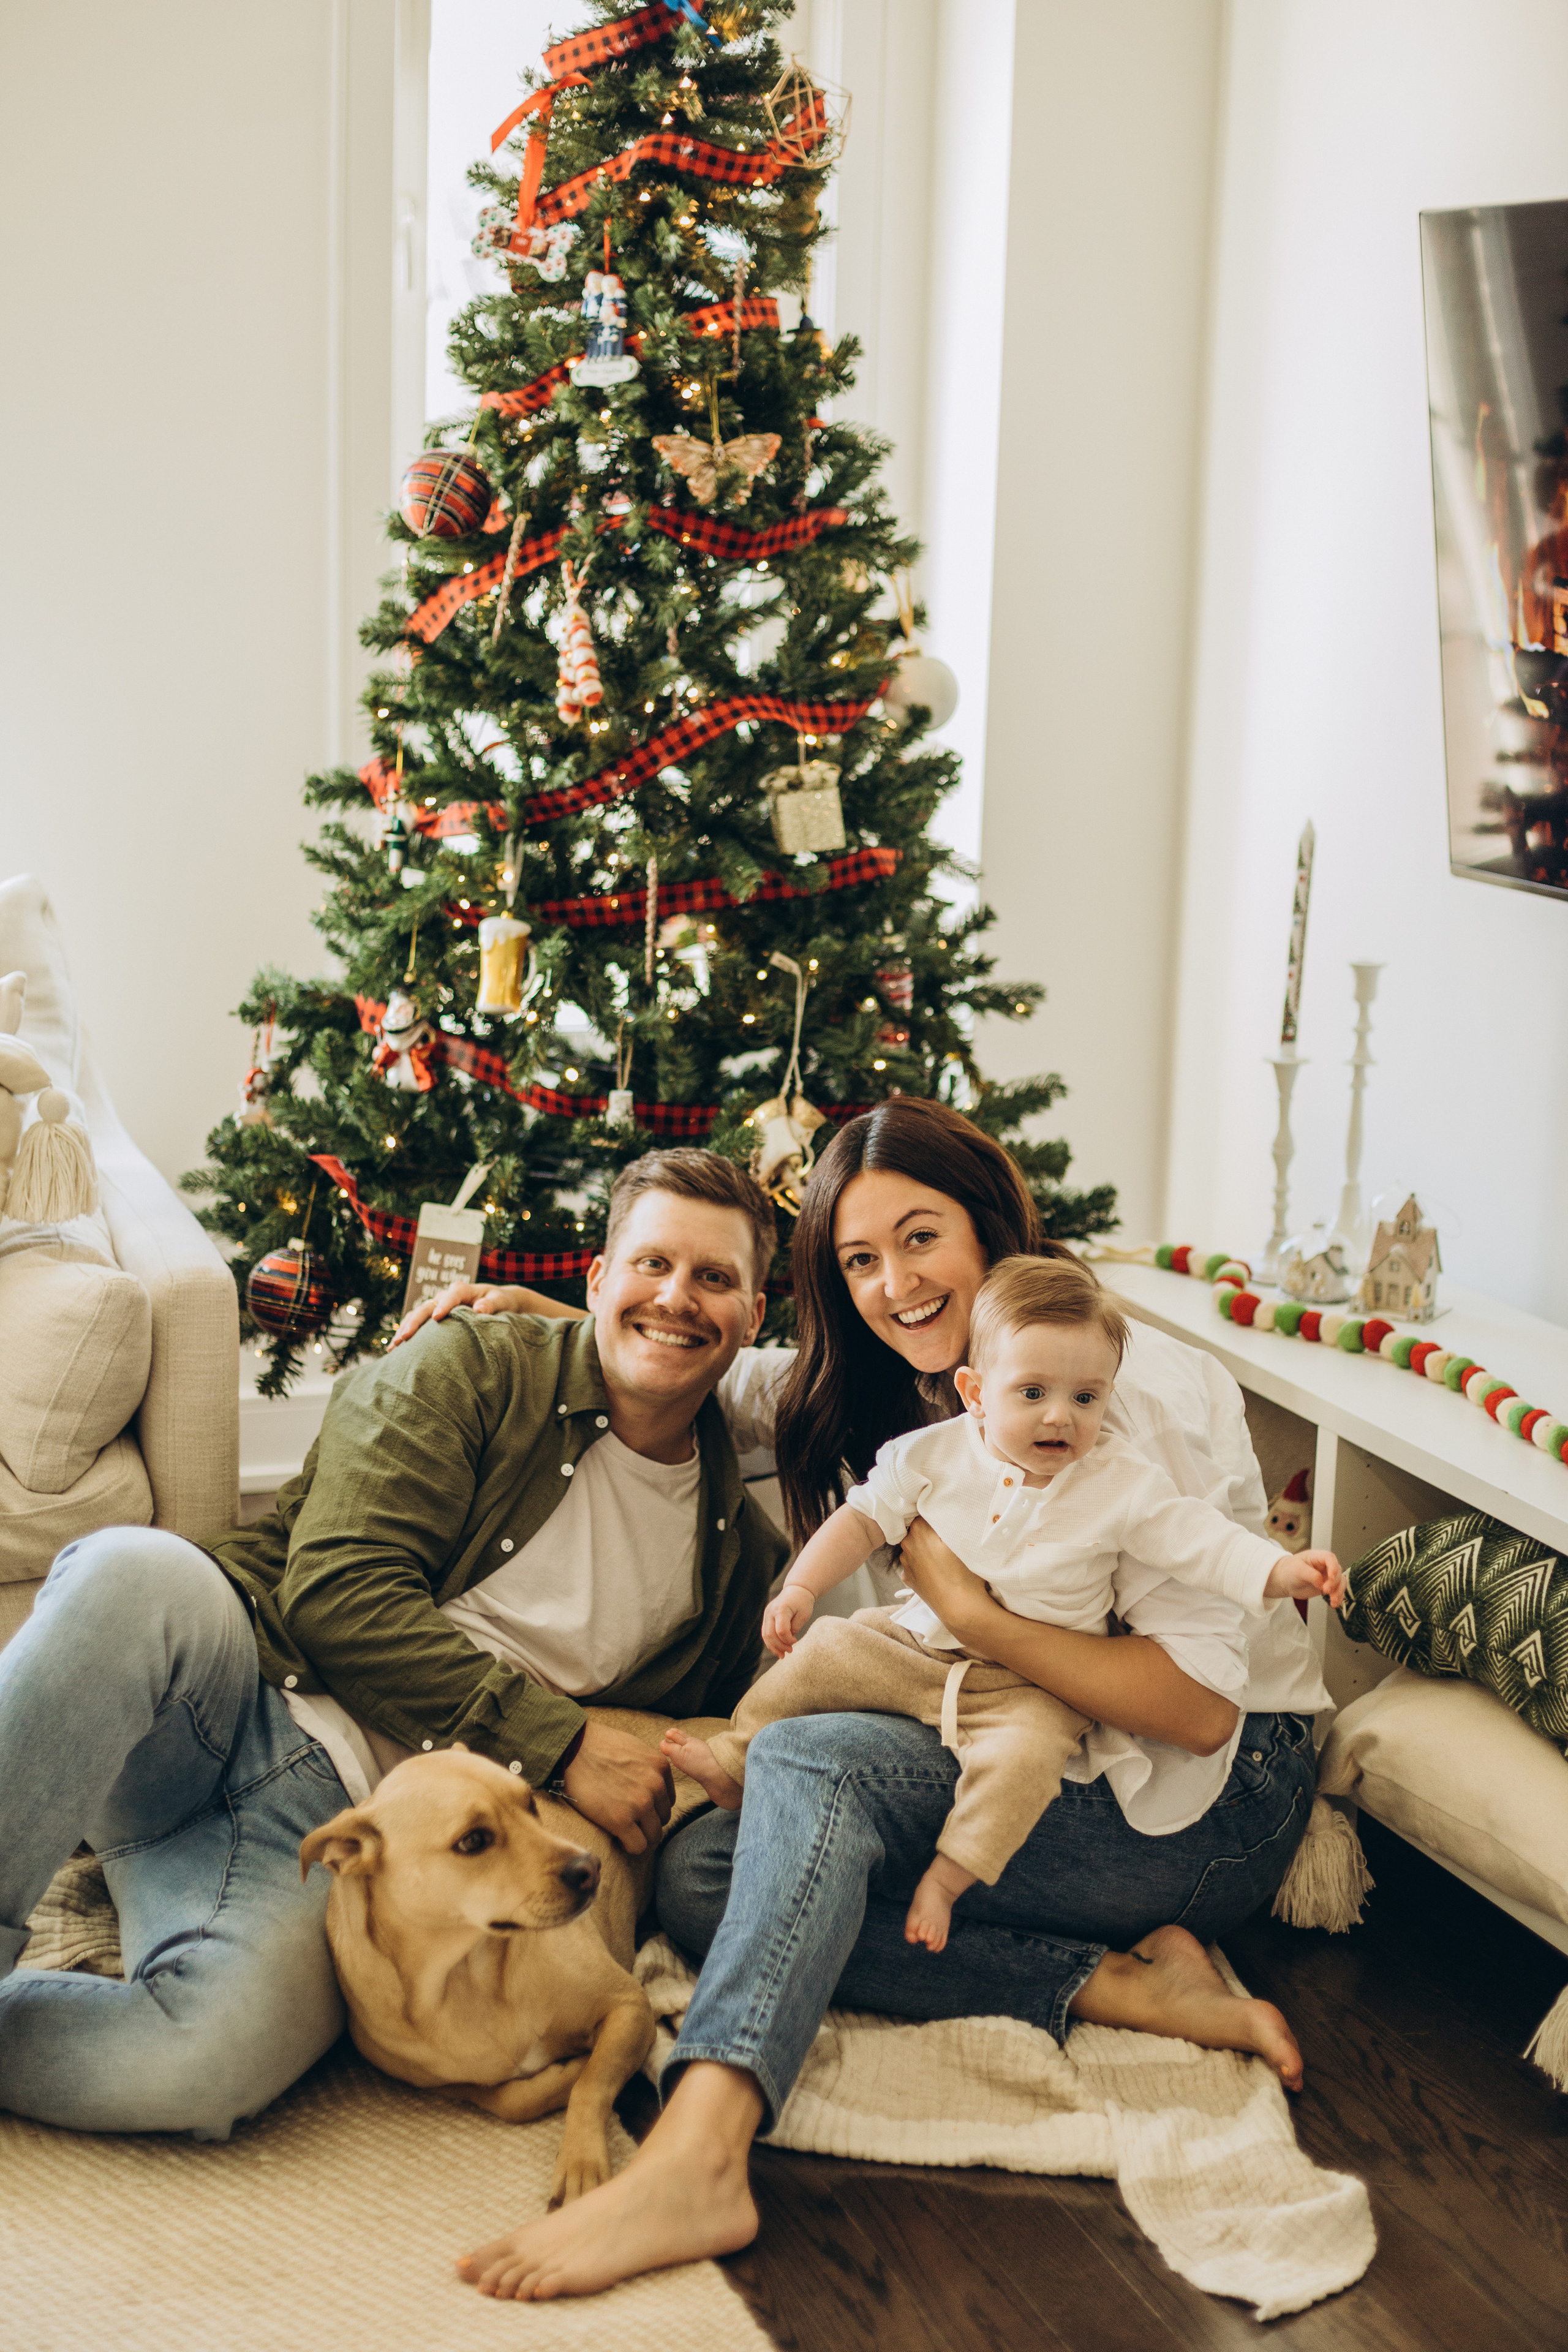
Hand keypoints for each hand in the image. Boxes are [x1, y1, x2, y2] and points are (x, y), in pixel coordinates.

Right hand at [390, 1282, 528, 1347]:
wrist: (497, 1301)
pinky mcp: (434, 1316)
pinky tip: (395, 1349)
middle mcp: (446, 1297)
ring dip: (405, 1329)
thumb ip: (492, 1304)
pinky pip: (417, 1323)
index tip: (437, 1318)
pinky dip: (406, 1333)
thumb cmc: (501, 1301)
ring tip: (394, 1347)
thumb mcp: (501, 1301)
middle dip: (415, 1322)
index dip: (444, 1305)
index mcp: (463, 1290)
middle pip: (427, 1306)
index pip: (452, 1295)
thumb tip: (480, 1308)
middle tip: (404, 1338)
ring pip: (417, 1315)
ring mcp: (437, 1306)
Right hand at [559, 1720, 673, 1854]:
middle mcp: (655, 1785)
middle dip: (647, 1821)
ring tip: (622, 1829)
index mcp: (660, 1766)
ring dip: (640, 1835)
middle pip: (662, 1817)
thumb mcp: (635, 1748)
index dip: (652, 1806)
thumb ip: (649, 1766)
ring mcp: (640, 1803)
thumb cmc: (598, 1745)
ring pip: (654, 1835)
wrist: (571, 1749)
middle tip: (628, 1818)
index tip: (636, 1806)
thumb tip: (653, 1783)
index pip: (667, 1799)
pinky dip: (629, 1845)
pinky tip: (618, 1837)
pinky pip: (638, 1845)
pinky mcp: (621, 1820)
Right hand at [762, 1583, 814, 1656]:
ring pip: (765, 1635)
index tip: (795, 1641)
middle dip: (779, 1646)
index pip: (781, 1631)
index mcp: (781, 1609)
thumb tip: (786, 1640)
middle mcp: (771, 1611)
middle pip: (770, 1634)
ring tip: (782, 1655)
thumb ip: (794, 1628)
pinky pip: (766, 1632)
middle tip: (790, 1651)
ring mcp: (767, 1614)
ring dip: (773, 1647)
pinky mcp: (766, 1617)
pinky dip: (771, 1642)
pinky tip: (778, 1649)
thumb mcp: (804, 1615)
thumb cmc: (803, 1602)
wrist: (797, 1590)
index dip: (788, 1640)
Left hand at [897, 1517, 992, 1638]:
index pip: (923, 1511)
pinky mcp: (908, 1579)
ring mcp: (906, 1563)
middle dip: (928, 1531)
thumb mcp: (961, 1540)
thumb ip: (949, 1521)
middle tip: (945, 1537)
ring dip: (924, 1547)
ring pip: (914, 1546)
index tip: (944, 1517)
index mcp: (919, 1531)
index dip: (934, 1512)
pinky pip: (914, 1564)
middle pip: (917, 1529)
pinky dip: (922, 1564)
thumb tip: (943, 1509)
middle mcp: (907, 1544)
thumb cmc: (965, 1573)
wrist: (960, 1608)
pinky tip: (936, 1570)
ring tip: (942, 1556)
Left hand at [1263, 1547, 1343, 1604]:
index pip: (1330, 1558)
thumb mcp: (1297, 1570)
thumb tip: (1322, 1583)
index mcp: (1317, 1556)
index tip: (1331, 1577)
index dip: (1333, 1566)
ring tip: (1333, 1602)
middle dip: (1334, 1583)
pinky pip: (1337, 1591)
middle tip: (1325, 1591)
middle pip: (1337, 1571)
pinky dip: (1338, 1598)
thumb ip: (1311, 1575)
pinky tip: (1335, 1604)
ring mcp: (1327, 1576)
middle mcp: (1325, 1565)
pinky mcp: (1327, 1586)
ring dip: (1339, 1592)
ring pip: (1340, 1582)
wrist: (1285, 1581)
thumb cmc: (1289, 1570)